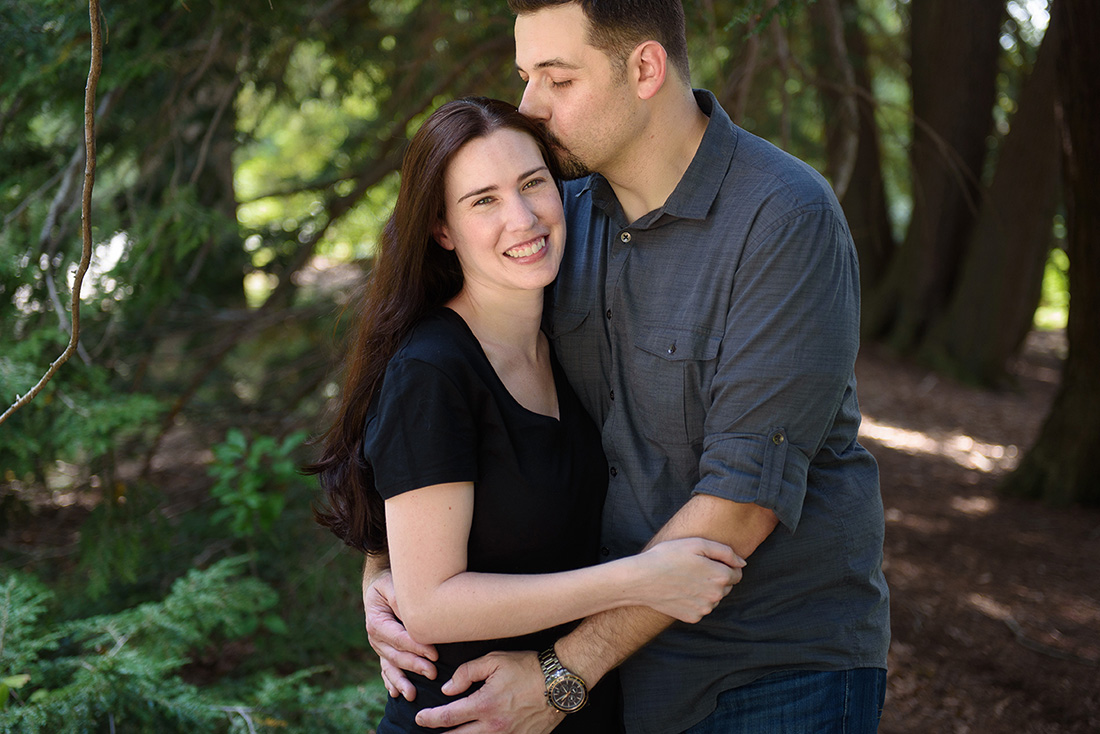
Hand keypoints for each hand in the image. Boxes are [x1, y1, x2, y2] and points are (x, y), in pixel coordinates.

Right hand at [364, 570, 438, 699]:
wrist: (379, 588)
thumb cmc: (389, 584)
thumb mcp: (392, 585)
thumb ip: (400, 600)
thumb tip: (414, 617)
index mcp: (376, 623)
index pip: (399, 638)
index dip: (416, 647)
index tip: (435, 653)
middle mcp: (375, 638)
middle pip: (396, 656)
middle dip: (415, 666)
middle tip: (433, 673)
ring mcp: (379, 648)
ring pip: (391, 667)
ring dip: (401, 681)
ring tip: (412, 694)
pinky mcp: (385, 652)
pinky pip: (386, 670)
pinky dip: (391, 682)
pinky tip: (396, 694)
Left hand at [415, 650, 562, 732]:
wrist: (560, 682)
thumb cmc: (528, 668)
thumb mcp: (494, 661)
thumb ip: (466, 673)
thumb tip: (448, 689)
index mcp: (485, 705)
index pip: (448, 717)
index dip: (430, 719)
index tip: (420, 718)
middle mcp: (494, 726)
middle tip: (430, 729)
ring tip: (451, 733)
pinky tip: (477, 733)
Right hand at [632, 537, 744, 622]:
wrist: (641, 579)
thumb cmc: (668, 556)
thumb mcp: (697, 543)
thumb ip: (725, 552)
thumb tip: (742, 563)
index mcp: (720, 576)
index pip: (737, 573)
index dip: (724, 565)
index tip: (707, 561)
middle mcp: (716, 596)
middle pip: (725, 586)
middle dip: (715, 577)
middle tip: (693, 568)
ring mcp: (704, 609)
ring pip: (713, 598)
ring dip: (705, 590)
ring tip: (685, 579)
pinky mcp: (692, 618)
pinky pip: (701, 608)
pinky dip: (694, 601)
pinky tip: (680, 591)